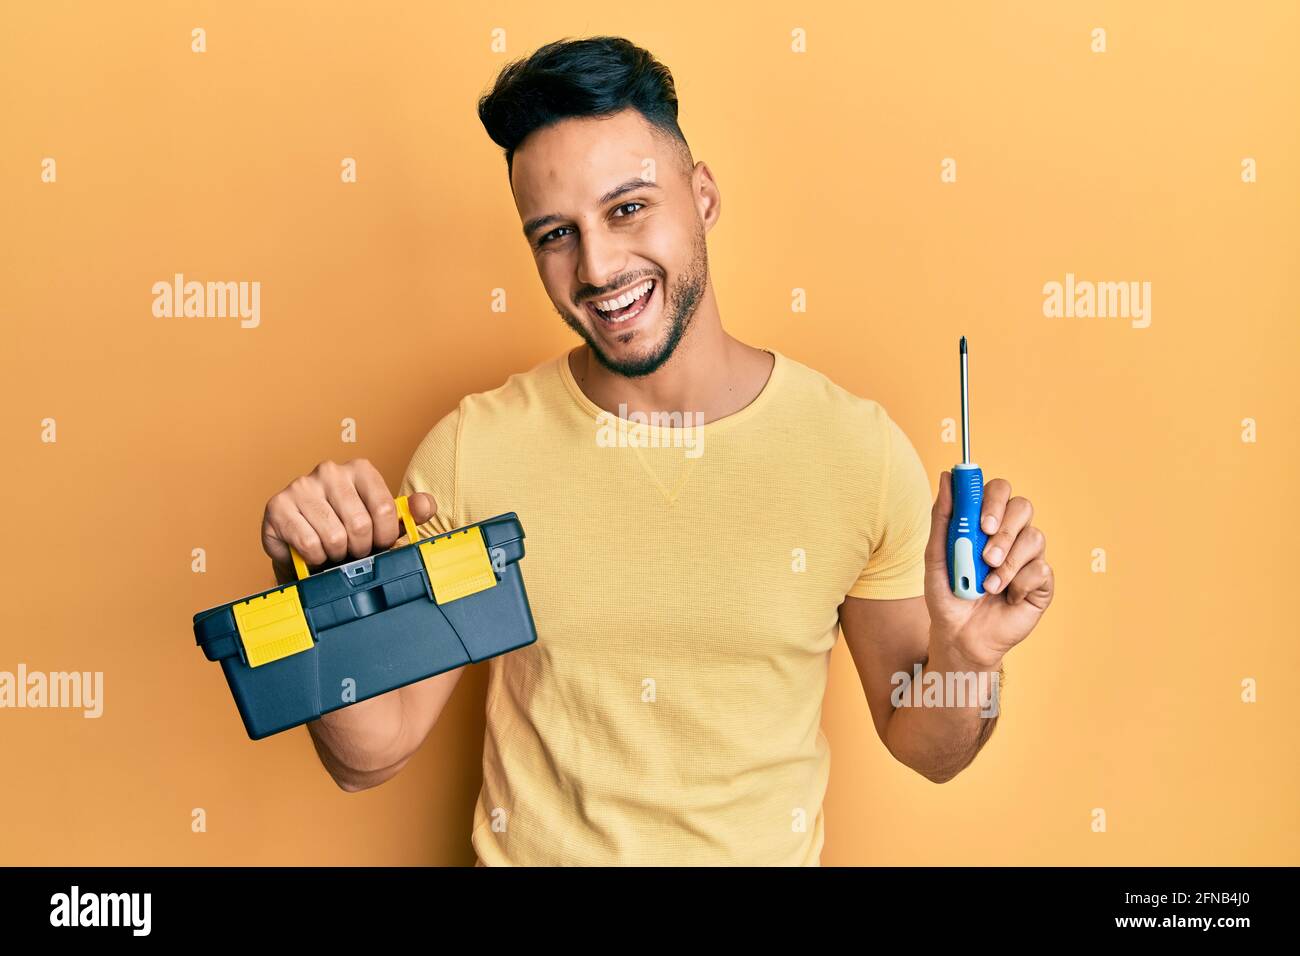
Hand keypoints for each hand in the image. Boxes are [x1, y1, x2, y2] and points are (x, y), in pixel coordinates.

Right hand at [261, 458, 436, 583]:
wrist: (303, 540)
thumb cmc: (346, 527)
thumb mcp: (382, 520)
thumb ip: (409, 512)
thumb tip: (426, 505)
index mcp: (360, 469)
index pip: (386, 508)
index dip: (385, 536)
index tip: (379, 544)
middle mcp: (330, 471)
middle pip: (360, 525)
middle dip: (360, 548)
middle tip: (352, 550)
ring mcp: (302, 486)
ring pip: (334, 538)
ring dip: (337, 554)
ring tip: (332, 549)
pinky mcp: (278, 506)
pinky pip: (309, 544)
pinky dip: (315, 557)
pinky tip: (313, 551)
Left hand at [923, 473, 1053, 669]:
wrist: (959, 634)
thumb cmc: (947, 594)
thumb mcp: (936, 555)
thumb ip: (943, 516)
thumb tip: (948, 477)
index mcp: (986, 523)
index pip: (1000, 491)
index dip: (994, 500)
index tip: (982, 522)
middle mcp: (1010, 535)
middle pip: (1023, 506)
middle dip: (1005, 529)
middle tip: (986, 555)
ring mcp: (1028, 557)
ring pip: (1034, 537)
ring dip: (1007, 562)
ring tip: (988, 584)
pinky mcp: (1041, 581)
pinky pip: (1040, 569)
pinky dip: (1018, 583)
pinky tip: (1005, 596)